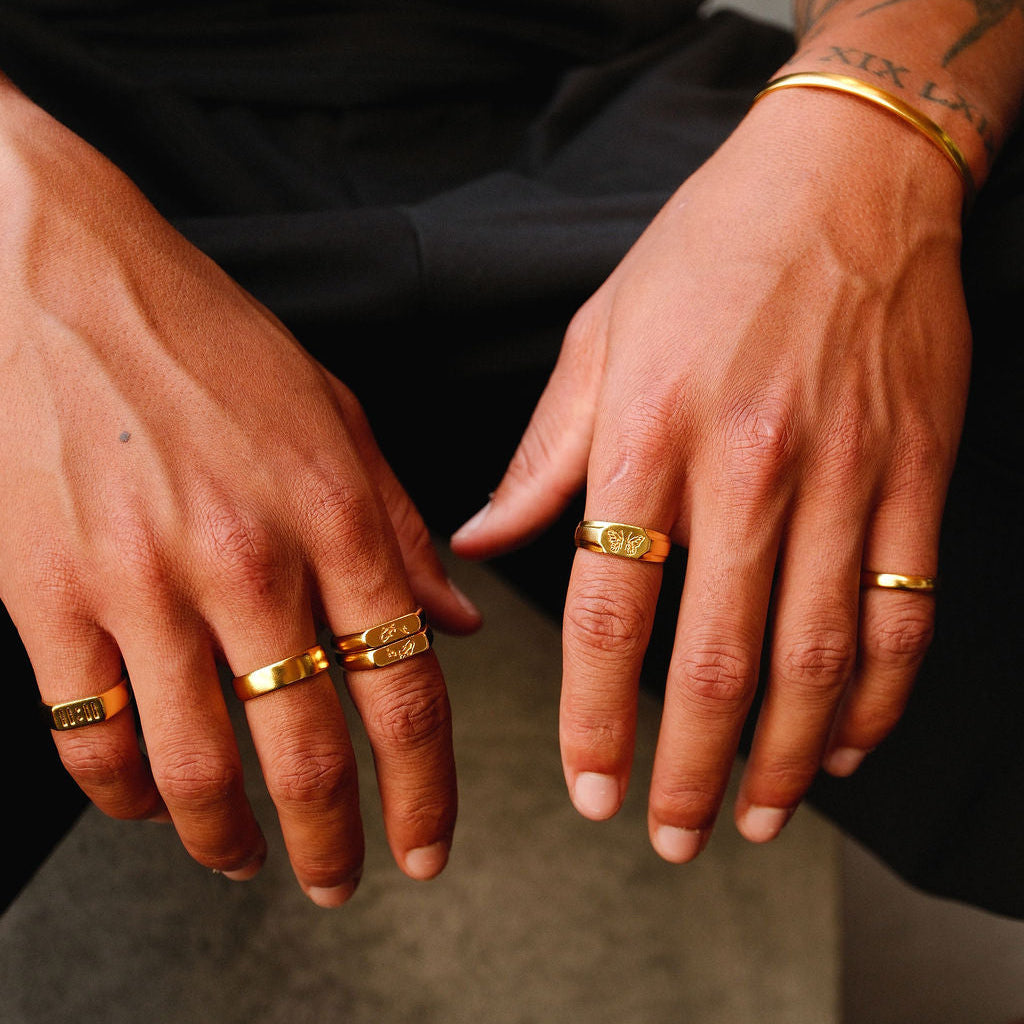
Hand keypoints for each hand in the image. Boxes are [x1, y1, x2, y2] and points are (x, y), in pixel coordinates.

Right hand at [0, 79, 479, 904]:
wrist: (57, 277)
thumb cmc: (208, 339)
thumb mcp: (336, 413)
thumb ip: (399, 528)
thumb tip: (455, 622)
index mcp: (332, 515)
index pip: (405, 692)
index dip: (425, 790)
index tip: (426, 843)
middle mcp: (245, 563)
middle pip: (310, 755)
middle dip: (336, 842)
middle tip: (344, 880)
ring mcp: (139, 585)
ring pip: (197, 769)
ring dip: (231, 842)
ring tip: (250, 863)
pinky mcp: (46, 595)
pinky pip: (91, 737)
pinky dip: (128, 795)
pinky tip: (155, 802)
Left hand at [453, 89, 969, 858]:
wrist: (846, 176)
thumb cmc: (707, 252)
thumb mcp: (599, 337)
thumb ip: (541, 456)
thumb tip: (479, 546)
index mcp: (650, 434)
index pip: (612, 612)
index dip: (596, 718)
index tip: (588, 787)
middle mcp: (749, 467)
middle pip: (718, 661)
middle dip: (693, 771)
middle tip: (673, 837)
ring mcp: (845, 475)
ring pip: (819, 657)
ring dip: (786, 759)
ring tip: (759, 819)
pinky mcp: (914, 472)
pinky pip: (907, 612)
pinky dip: (879, 695)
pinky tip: (847, 743)